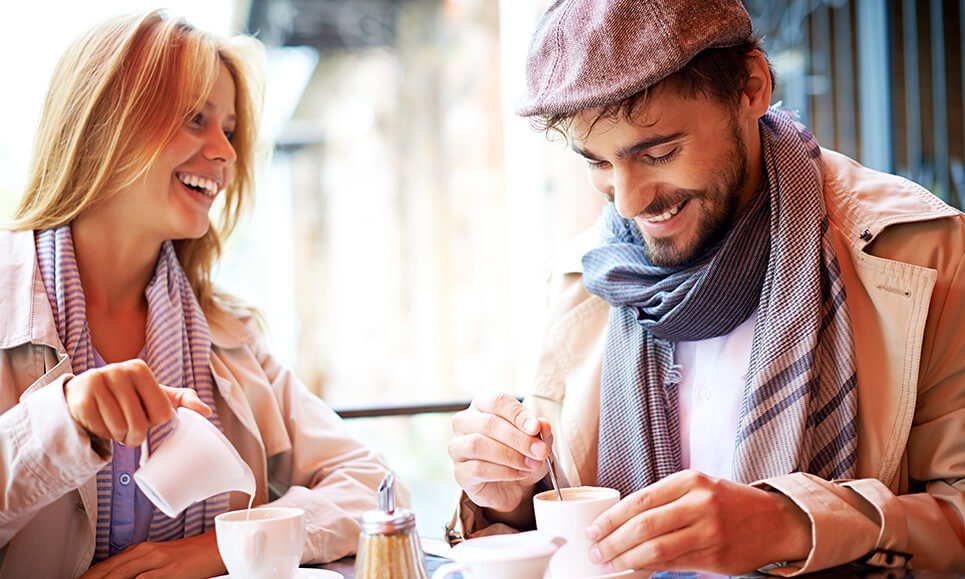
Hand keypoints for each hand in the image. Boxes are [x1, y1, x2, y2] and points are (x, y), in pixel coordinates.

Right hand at [65, 359, 210, 446]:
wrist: (84, 394)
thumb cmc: (126, 396)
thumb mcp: (154, 394)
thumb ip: (182, 399)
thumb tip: (207, 412)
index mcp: (139, 368)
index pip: (161, 413)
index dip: (154, 422)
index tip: (145, 415)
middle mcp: (117, 371)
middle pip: (140, 424)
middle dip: (135, 436)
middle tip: (129, 431)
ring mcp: (96, 383)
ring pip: (119, 429)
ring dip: (119, 436)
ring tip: (115, 426)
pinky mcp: (80, 400)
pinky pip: (100, 431)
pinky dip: (103, 435)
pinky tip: (100, 423)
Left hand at [80, 530, 225, 578]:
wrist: (217, 547)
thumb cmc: (191, 556)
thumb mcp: (158, 560)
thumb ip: (137, 569)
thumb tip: (117, 575)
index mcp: (140, 550)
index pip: (103, 567)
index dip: (87, 578)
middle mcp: (144, 553)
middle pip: (106, 571)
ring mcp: (155, 562)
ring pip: (118, 575)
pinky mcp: (168, 571)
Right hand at [449, 392, 552, 512]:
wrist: (513, 485)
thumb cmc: (520, 453)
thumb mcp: (535, 439)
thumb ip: (539, 429)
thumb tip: (542, 425)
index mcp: (482, 405)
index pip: (496, 401)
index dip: (517, 414)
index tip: (536, 428)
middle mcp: (464, 423)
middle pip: (488, 423)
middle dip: (518, 438)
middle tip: (540, 451)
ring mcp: (458, 447)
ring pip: (478, 445)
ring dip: (510, 455)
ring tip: (531, 464)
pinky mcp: (459, 472)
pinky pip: (477, 468)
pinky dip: (503, 472)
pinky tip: (519, 473)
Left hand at [586, 470, 811, 574]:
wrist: (775, 521)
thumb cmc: (727, 502)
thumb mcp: (697, 487)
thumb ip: (664, 500)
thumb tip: (619, 521)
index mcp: (689, 481)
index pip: (639, 500)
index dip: (611, 518)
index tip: (593, 530)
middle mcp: (700, 504)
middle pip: (643, 526)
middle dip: (613, 542)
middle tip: (596, 551)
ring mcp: (709, 532)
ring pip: (656, 549)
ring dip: (626, 560)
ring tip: (609, 565)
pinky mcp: (715, 557)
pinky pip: (673, 565)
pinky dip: (648, 569)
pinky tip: (634, 570)